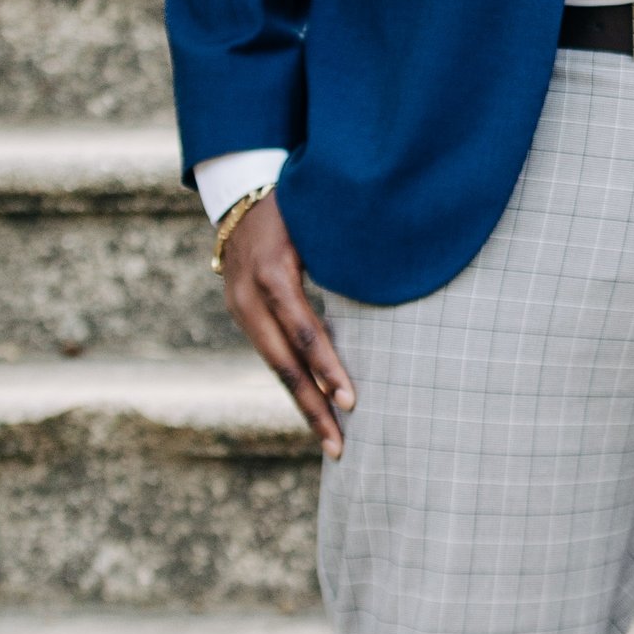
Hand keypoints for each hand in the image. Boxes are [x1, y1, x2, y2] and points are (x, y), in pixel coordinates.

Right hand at [219, 191, 355, 451]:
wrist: (239, 187)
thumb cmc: (296, 201)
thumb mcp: (317, 221)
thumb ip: (344, 254)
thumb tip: (393, 283)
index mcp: (272, 272)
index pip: (302, 331)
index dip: (327, 367)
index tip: (351, 401)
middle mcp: (249, 295)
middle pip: (283, 363)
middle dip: (313, 407)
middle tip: (340, 446)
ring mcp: (240, 307)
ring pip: (274, 366)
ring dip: (304, 405)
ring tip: (331, 442)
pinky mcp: (243, 313)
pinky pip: (271, 355)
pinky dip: (294, 384)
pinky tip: (315, 409)